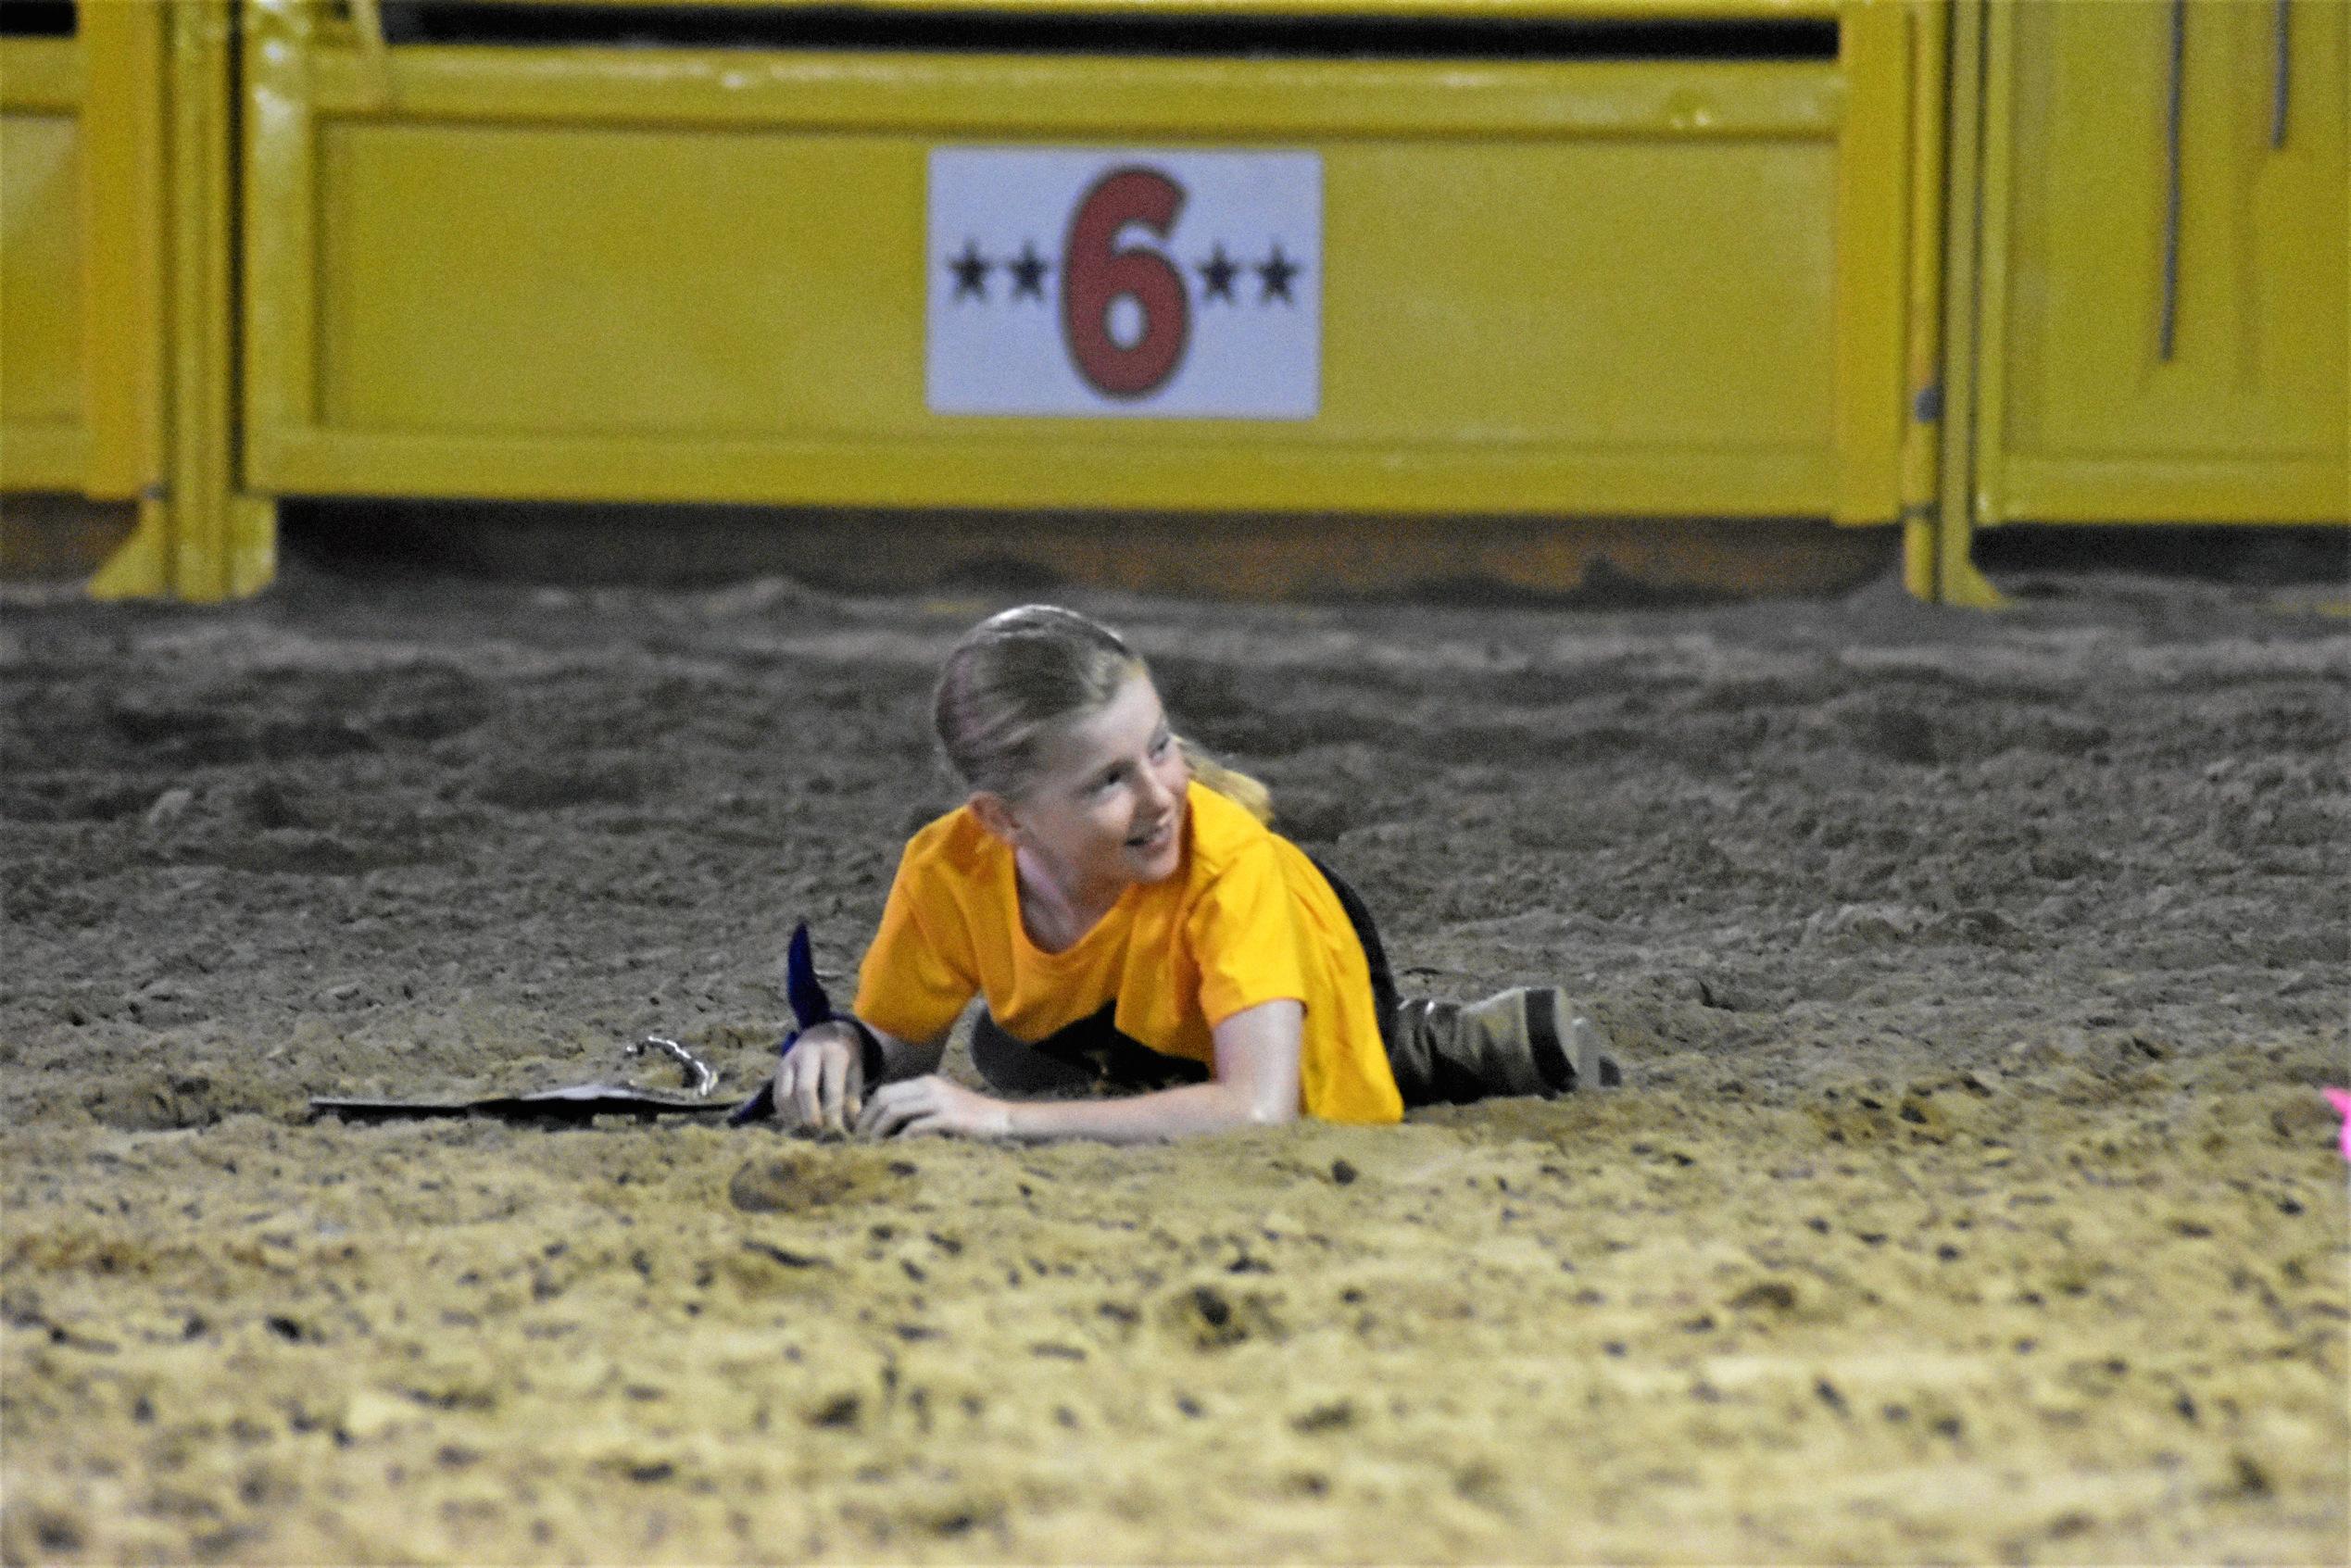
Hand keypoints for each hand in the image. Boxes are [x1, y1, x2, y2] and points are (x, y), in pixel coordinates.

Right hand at [772, 1023, 864, 1135]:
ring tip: (805, 1129)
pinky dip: (783, 1111)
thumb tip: (854, 1122)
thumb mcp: (855, 1069)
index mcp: (833, 1054)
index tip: (836, 1130)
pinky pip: (777, 1094)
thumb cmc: (844, 1056)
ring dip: (794, 1115)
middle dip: (810, 1114)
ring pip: (786, 1093)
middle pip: (805, 1089)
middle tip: (817, 1131)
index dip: (833, 1111)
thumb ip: (853, 1094)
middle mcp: (809, 1054)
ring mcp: (790, 1060)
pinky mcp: (779, 1068)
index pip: (832, 1088)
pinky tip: (794, 1122)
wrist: (825, 1031)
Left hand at [857, 1075, 1014, 1140]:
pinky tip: (895, 1152)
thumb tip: (887, 1128)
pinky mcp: (949, 1118)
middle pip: (885, 1098)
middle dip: (868, 1121)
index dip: (868, 1112)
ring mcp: (940, 1101)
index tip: (860, 1132)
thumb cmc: (972, 1118)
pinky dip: (900, 1141)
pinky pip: (915, 1128)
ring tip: (872, 1149)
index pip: (885, 1091)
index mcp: (926, 1082)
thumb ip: (919, 1109)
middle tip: (860, 1143)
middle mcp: (930, 1087)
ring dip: (879, 1131)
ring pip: (895, 1111)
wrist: (1004, 1120)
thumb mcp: (942, 1106)